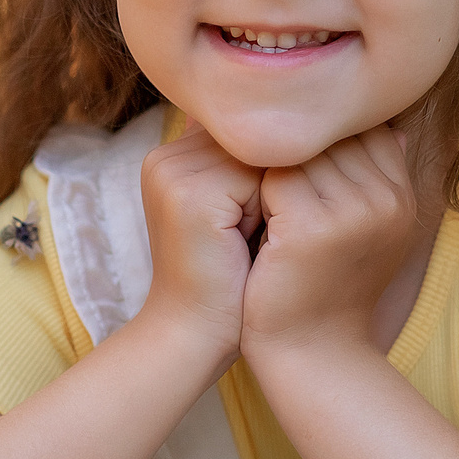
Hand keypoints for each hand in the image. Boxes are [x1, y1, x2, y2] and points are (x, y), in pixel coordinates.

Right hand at [133, 127, 263, 360]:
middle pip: (251, 141)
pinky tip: (247, 243)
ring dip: (271, 196)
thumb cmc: (225, 277)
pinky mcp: (191, 196)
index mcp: (169, 156)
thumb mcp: (233, 212)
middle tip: (247, 234)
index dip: (264, 174)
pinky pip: (258, 179)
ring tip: (246, 238)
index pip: (242, 134)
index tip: (252, 220)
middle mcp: (164, 157)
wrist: (194, 333)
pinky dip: (267, 211)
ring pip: (259, 157)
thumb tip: (294, 124)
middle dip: (269, 183)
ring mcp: (173, 174)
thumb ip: (244, 165)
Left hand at [242, 126, 417, 361]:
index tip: (295, 166)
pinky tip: (248, 217)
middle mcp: (387, 201)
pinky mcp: (312, 227)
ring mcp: (353, 213)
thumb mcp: (361, 228)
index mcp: (402, 197)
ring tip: (256, 197)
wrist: (310, 352)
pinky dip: (255, 191)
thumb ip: (368, 177)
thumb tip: (384, 123)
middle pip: (332, 136)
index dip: (324, 140)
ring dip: (272, 169)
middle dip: (295, 150)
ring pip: (301, 152)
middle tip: (266, 178)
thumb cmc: (325, 287)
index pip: (363, 130)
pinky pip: (275, 177)